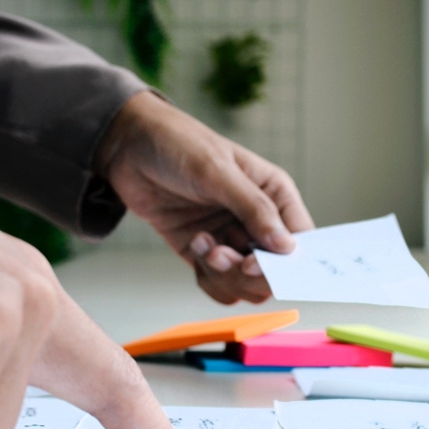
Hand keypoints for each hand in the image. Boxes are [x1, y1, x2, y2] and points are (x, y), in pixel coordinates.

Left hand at [98, 91, 313, 303]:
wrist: (128, 145)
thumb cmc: (179, 144)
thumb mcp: (218, 171)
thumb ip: (254, 209)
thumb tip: (287, 248)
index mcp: (275, 195)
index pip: (300, 241)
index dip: (286, 262)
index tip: (253, 262)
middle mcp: (258, 220)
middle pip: (274, 271)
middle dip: (248, 272)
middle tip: (222, 255)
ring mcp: (231, 238)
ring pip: (246, 284)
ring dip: (225, 275)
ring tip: (204, 246)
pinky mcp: (203, 251)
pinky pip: (218, 284)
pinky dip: (207, 277)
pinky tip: (194, 242)